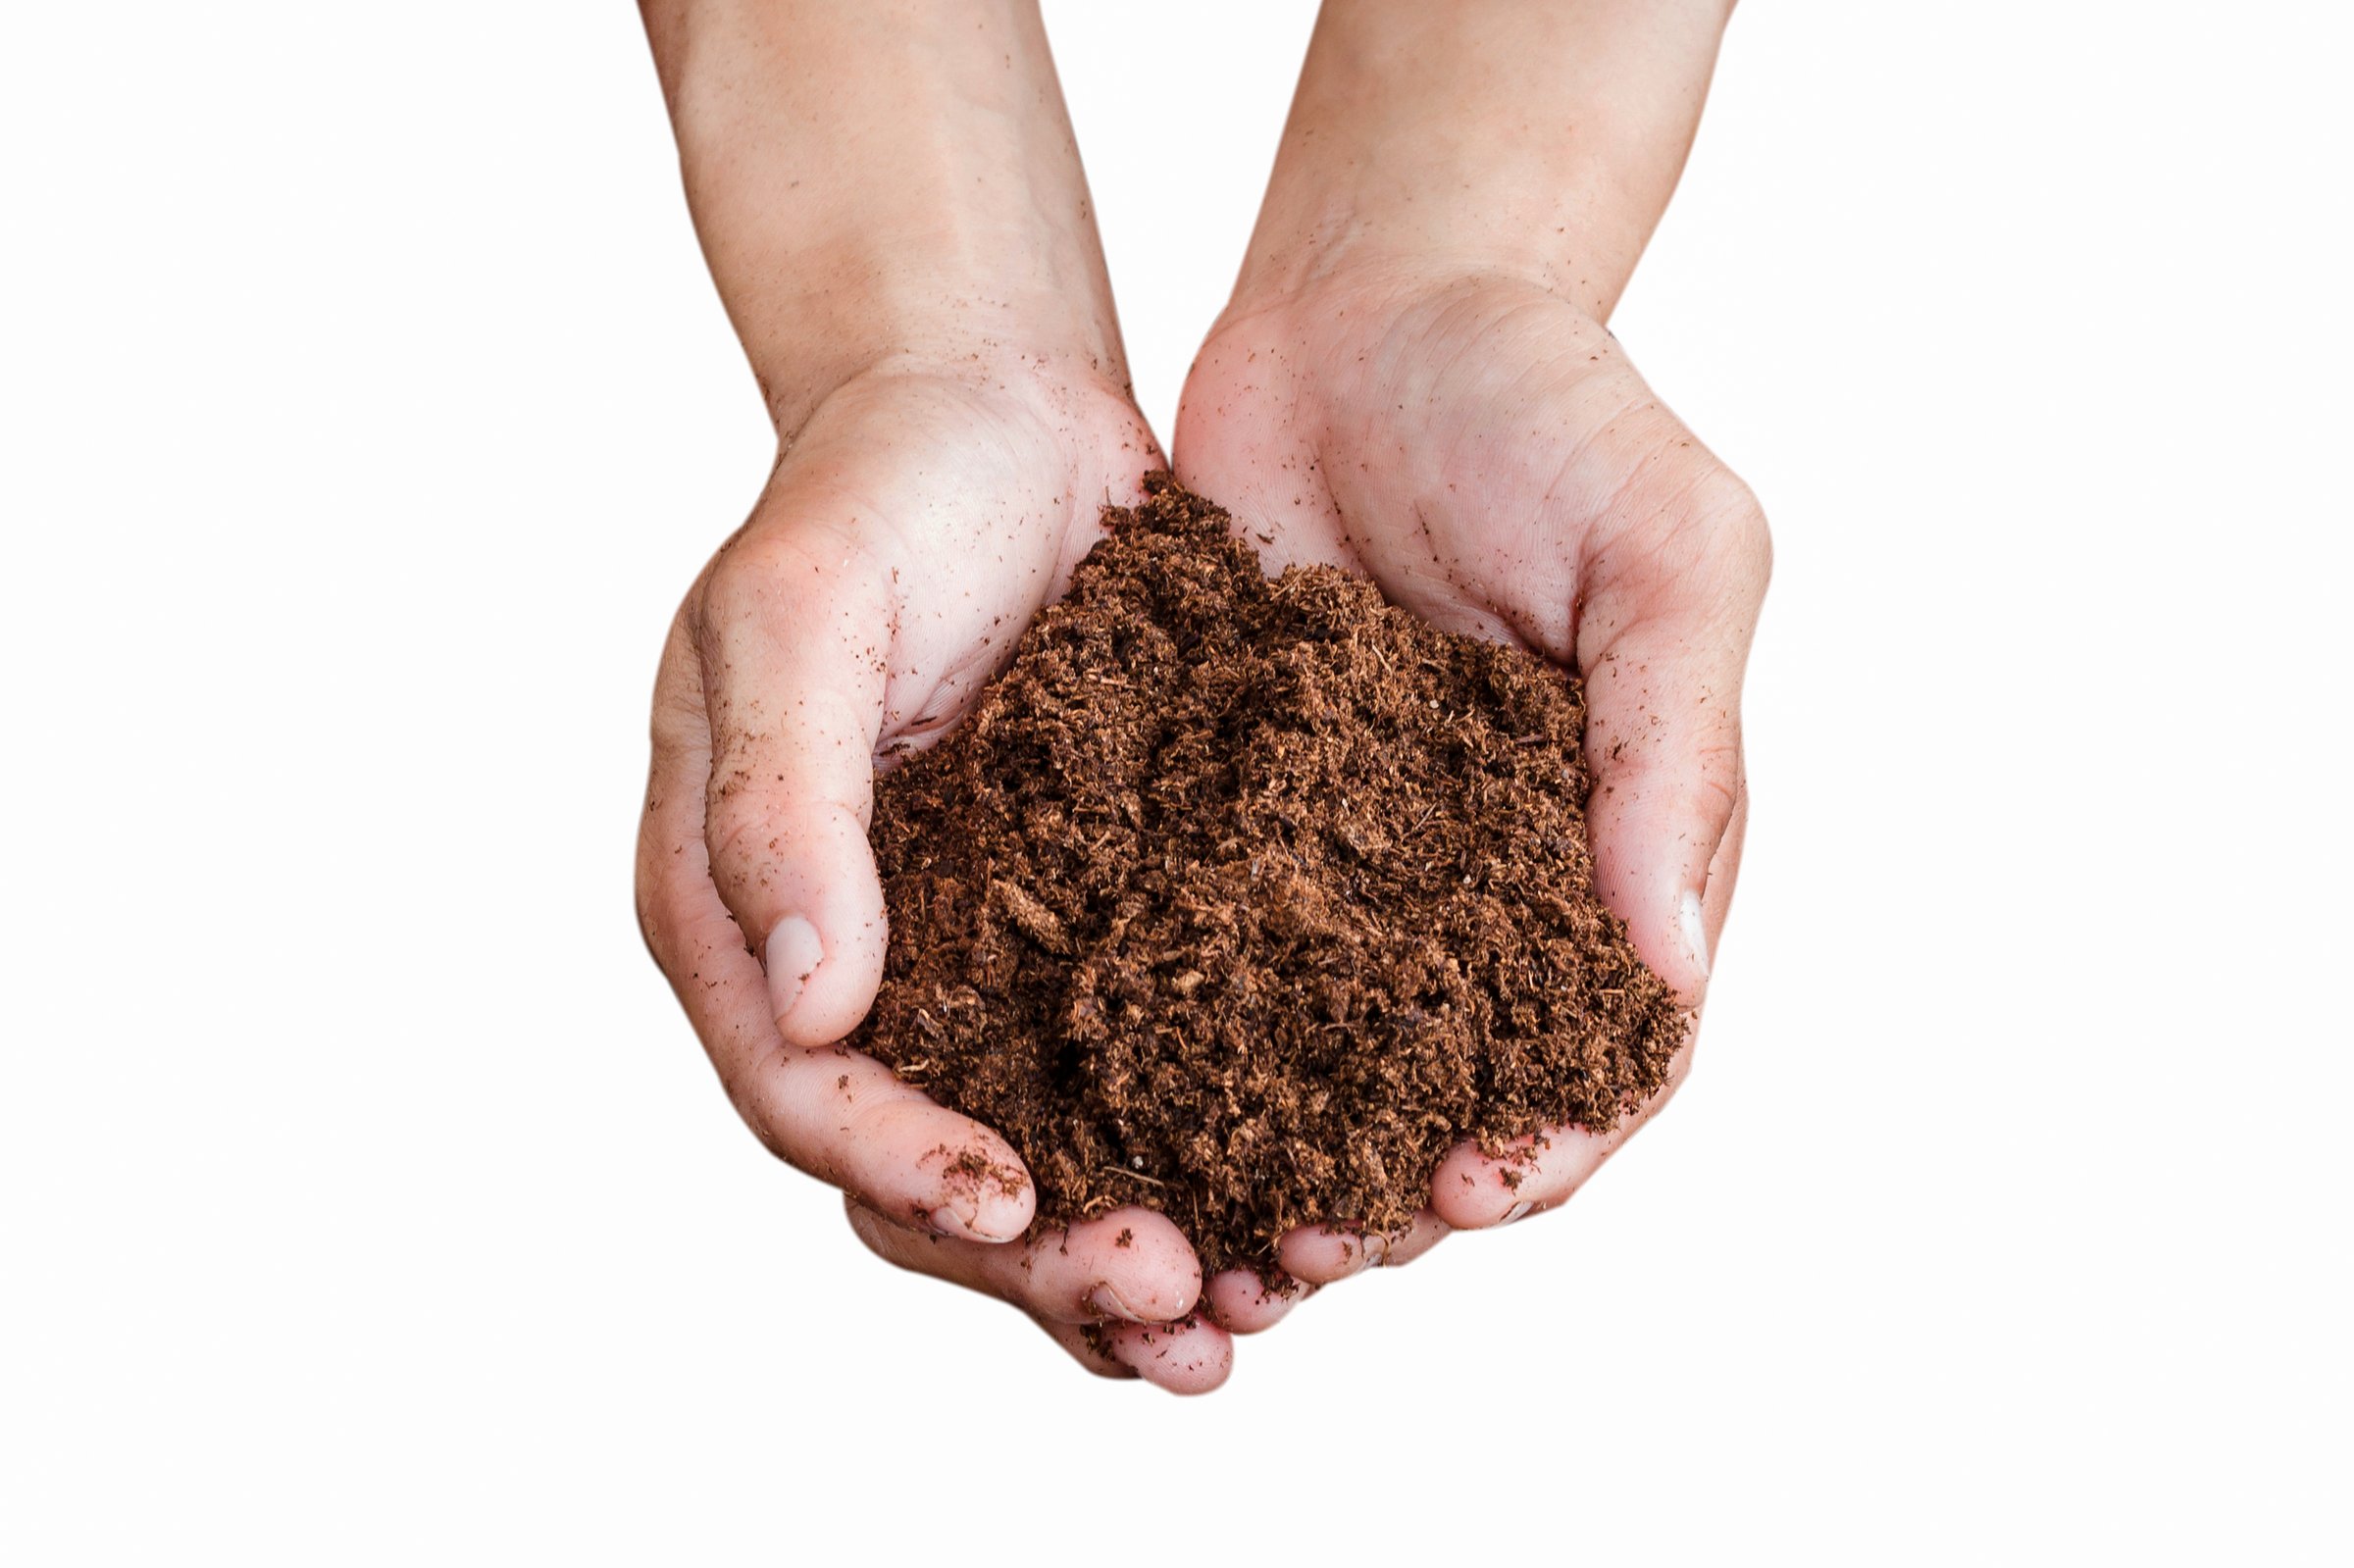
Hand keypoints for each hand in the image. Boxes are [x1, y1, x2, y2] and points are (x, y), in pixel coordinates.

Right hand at [636, 355, 1232, 1390]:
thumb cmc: (872, 488)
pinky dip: (1191, 1150)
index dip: (903, 1166)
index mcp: (739, 909)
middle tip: (1175, 1298)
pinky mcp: (1075, 926)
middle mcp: (848, 962)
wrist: (992, 406)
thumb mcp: (800, 614)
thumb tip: (808, 1004)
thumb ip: (780, 801)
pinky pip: (1122, 1072)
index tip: (1021, 1205)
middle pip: (915, 1165)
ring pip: (1027, 1149)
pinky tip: (1287, 1200)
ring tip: (1246, 1311)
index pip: (801, 1092)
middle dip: (1035, 1253)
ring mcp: (965, 955)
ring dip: (1121, 1244)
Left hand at [1174, 261, 1768, 1287]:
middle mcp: (1487, 885)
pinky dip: (1165, 1047)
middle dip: (1385, 1192)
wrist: (1370, 301)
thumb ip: (1675, 747)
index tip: (1464, 1194)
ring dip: (1265, 1158)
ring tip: (1192, 1232)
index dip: (1548, 1142)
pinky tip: (1102, 1103)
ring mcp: (1354, 865)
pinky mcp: (1231, 824)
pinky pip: (1199, 961)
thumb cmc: (1549, 404)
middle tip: (1296, 1254)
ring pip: (1315, 1062)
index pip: (1606, 1048)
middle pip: (1450, 1091)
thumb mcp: (1666, 546)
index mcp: (1619, 848)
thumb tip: (1667, 971)